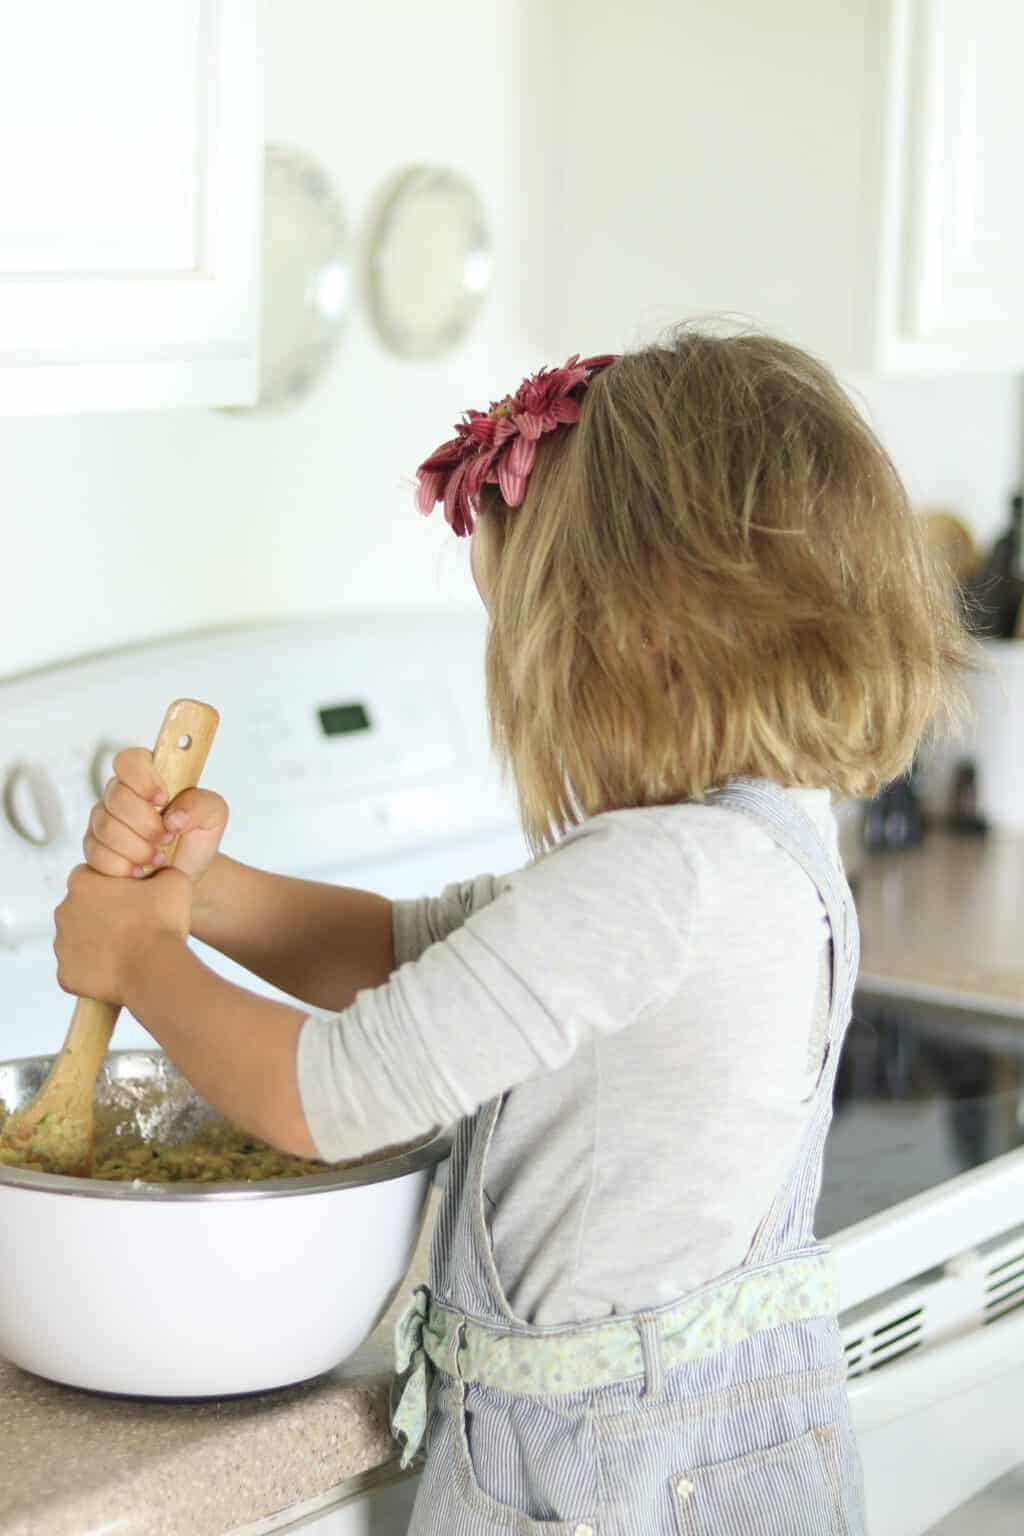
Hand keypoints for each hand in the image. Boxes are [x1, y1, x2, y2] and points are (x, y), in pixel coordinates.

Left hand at [54, 864, 191, 1006]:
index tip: (134, 899)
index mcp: (81, 882)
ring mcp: (60, 946)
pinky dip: (95, 971)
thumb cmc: (162, 922)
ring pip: (79, 941)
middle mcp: (63, 911)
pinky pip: (79, 970)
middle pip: (82, 909)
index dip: (114, 887)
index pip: (92, 877)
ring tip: (128, 951)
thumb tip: (157, 872)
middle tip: (133, 926)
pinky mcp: (66, 975)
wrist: (154, 970)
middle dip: (103, 916)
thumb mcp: (173, 881)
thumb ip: (159, 870)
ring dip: (98, 943)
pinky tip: (118, 972)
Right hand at [83, 748, 228, 884]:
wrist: (184, 875)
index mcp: (148, 776)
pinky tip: (140, 870)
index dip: (143, 778)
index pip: (129, 760)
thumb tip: (174, 816)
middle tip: (168, 837)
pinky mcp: (93, 848)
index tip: (163, 799)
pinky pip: (97, 854)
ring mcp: (102, 820)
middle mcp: (119, 794)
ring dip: (138, 848)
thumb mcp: (214, 816)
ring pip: (106, 828)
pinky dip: (123, 866)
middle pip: (117, 797)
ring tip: (159, 857)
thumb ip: (203, 804)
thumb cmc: (195, 838)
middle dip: (147, 824)